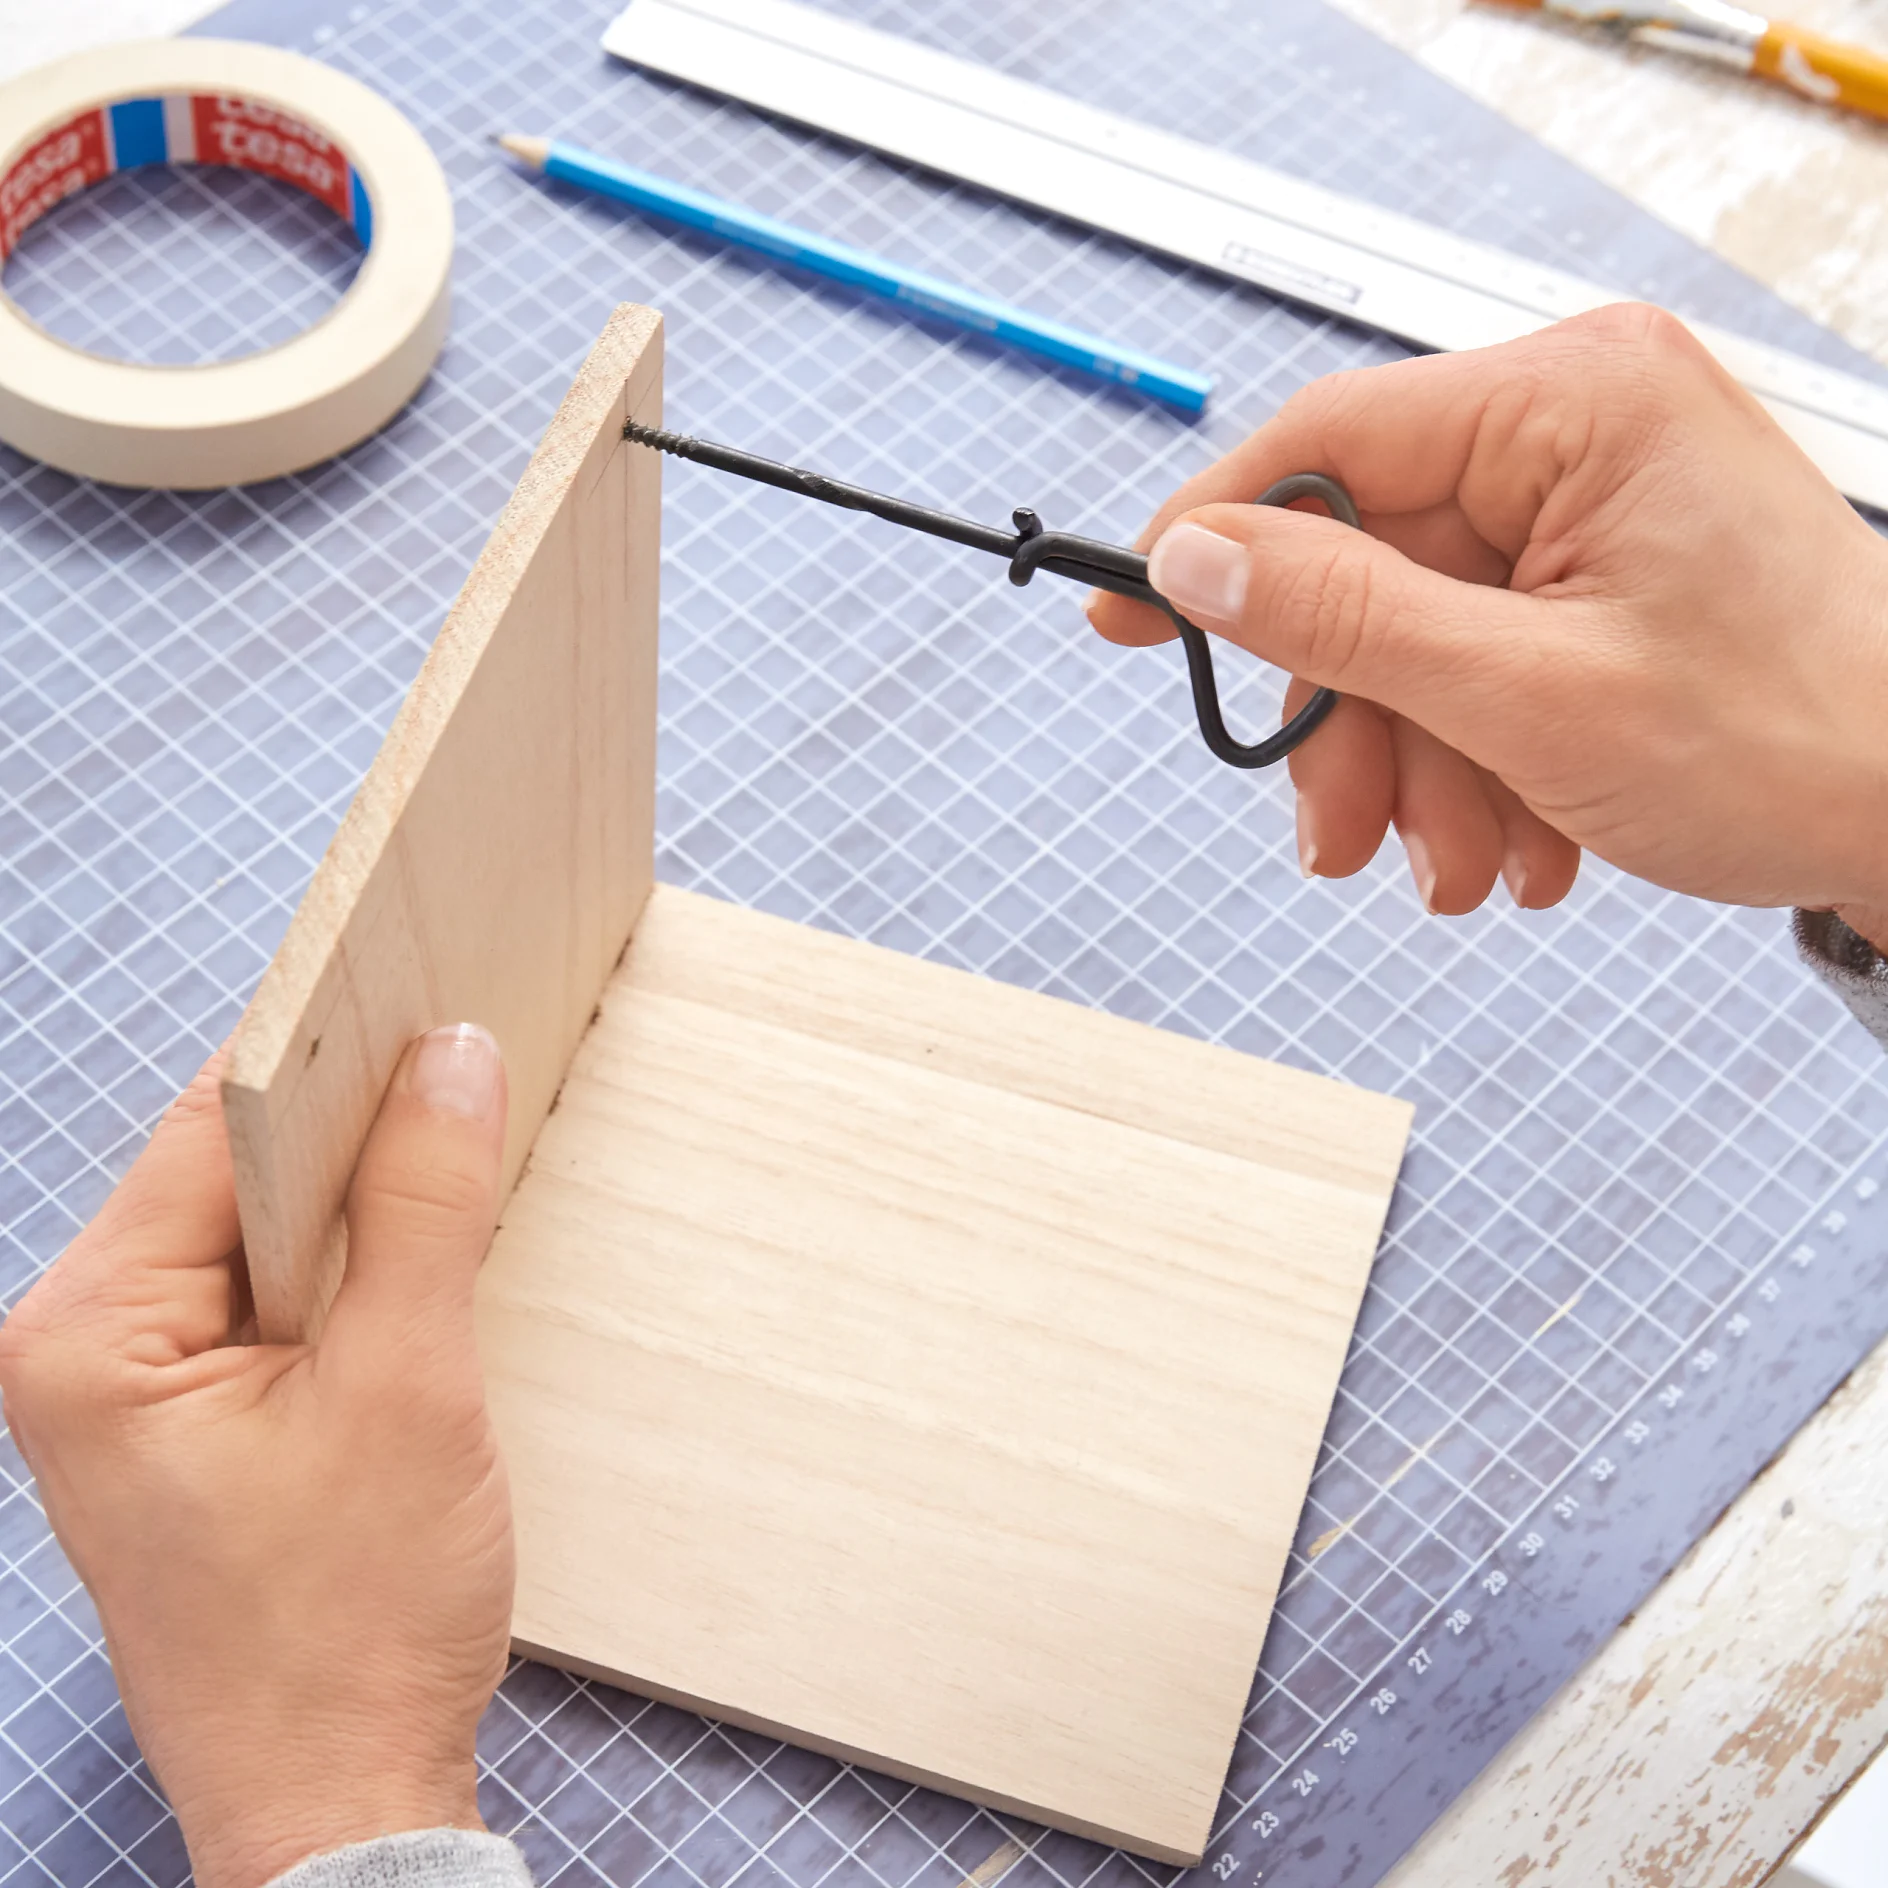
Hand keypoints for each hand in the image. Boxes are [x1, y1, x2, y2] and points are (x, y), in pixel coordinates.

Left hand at [0, 1027, 512, 1887]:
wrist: (339, 1801)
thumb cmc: (350, 1623)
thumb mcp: (408, 1386)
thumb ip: (423, 1205)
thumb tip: (452, 1056)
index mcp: (88, 1331)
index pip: (215, 1127)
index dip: (333, 1054)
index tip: (429, 996)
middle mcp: (82, 1347)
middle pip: (234, 1170)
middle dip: (356, 1128)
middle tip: (470, 1076)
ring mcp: (132, 1389)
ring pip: (261, 1230)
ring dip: (361, 1199)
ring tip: (458, 1165)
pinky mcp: (191, 1421)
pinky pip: (273, 1293)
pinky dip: (351, 1264)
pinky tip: (421, 1256)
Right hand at [1089, 304, 1887, 946]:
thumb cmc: (1796, 740)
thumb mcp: (1530, 695)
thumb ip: (1346, 617)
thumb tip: (1197, 558)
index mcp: (1573, 402)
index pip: (1328, 439)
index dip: (1212, 535)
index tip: (1127, 611)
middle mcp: (1577, 427)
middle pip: (1363, 560)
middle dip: (1353, 718)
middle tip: (1342, 832)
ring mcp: (1588, 500)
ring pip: (1409, 629)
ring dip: (1414, 765)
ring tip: (1465, 865)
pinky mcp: (1596, 570)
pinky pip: (1472, 655)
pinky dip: (1471, 758)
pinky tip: (1521, 838)